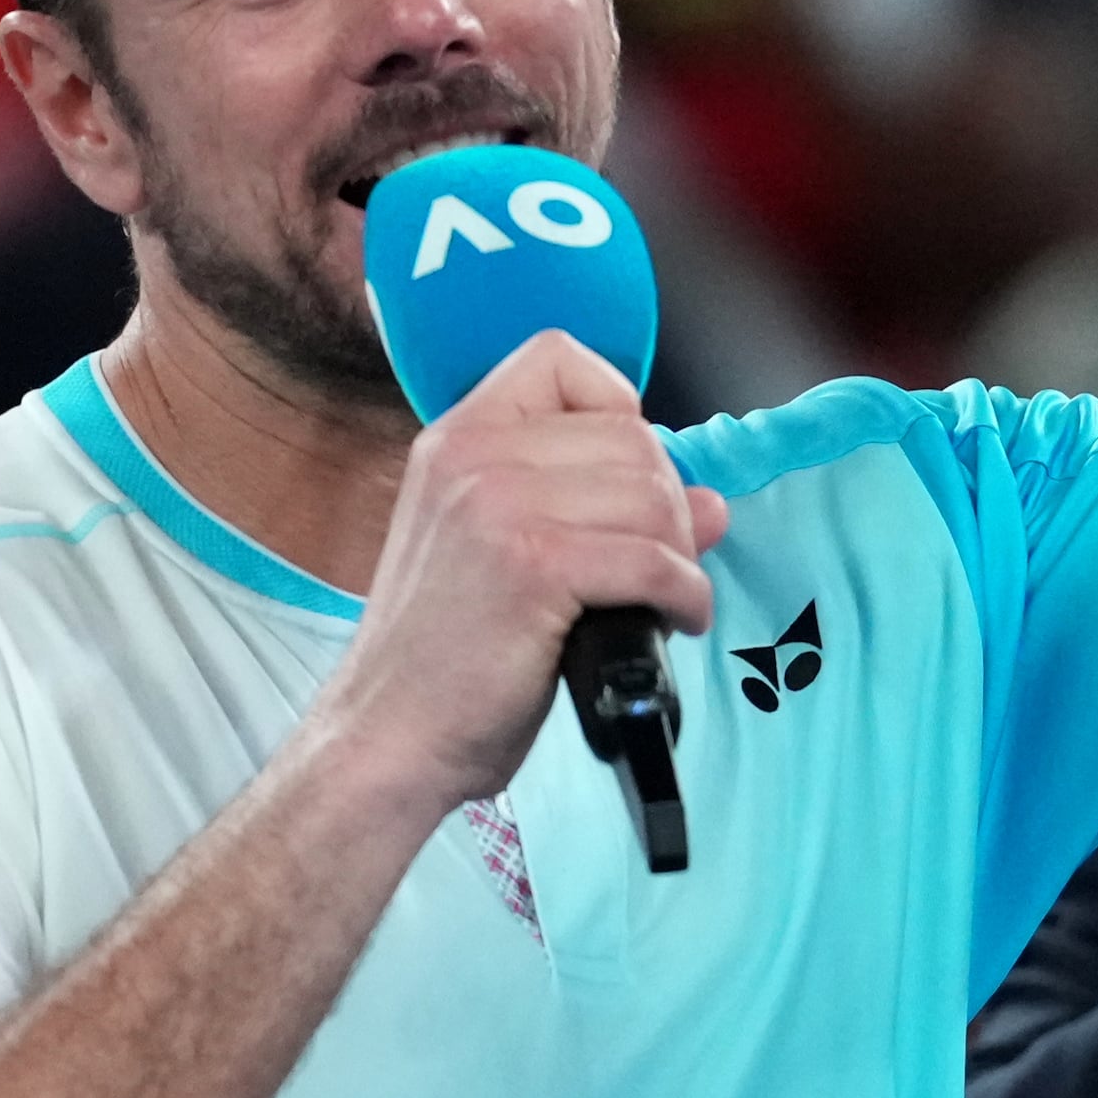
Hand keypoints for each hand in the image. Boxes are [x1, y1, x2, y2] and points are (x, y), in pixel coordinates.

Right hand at [312, 329, 725, 810]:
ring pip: (652, 497)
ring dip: (681, 555)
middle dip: (667, 504)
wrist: (388, 739)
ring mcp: (499, 506)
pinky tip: (673, 623)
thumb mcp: (509, 556)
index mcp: (457, 438)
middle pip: (632, 436)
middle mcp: (473, 455)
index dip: (618, 408)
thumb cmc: (446, 660)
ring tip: (667, 600)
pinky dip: (685, 595)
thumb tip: (710, 500)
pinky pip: (654, 560)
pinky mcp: (534, 566)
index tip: (625, 478)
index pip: (561, 357)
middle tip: (661, 563)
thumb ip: (597, 509)